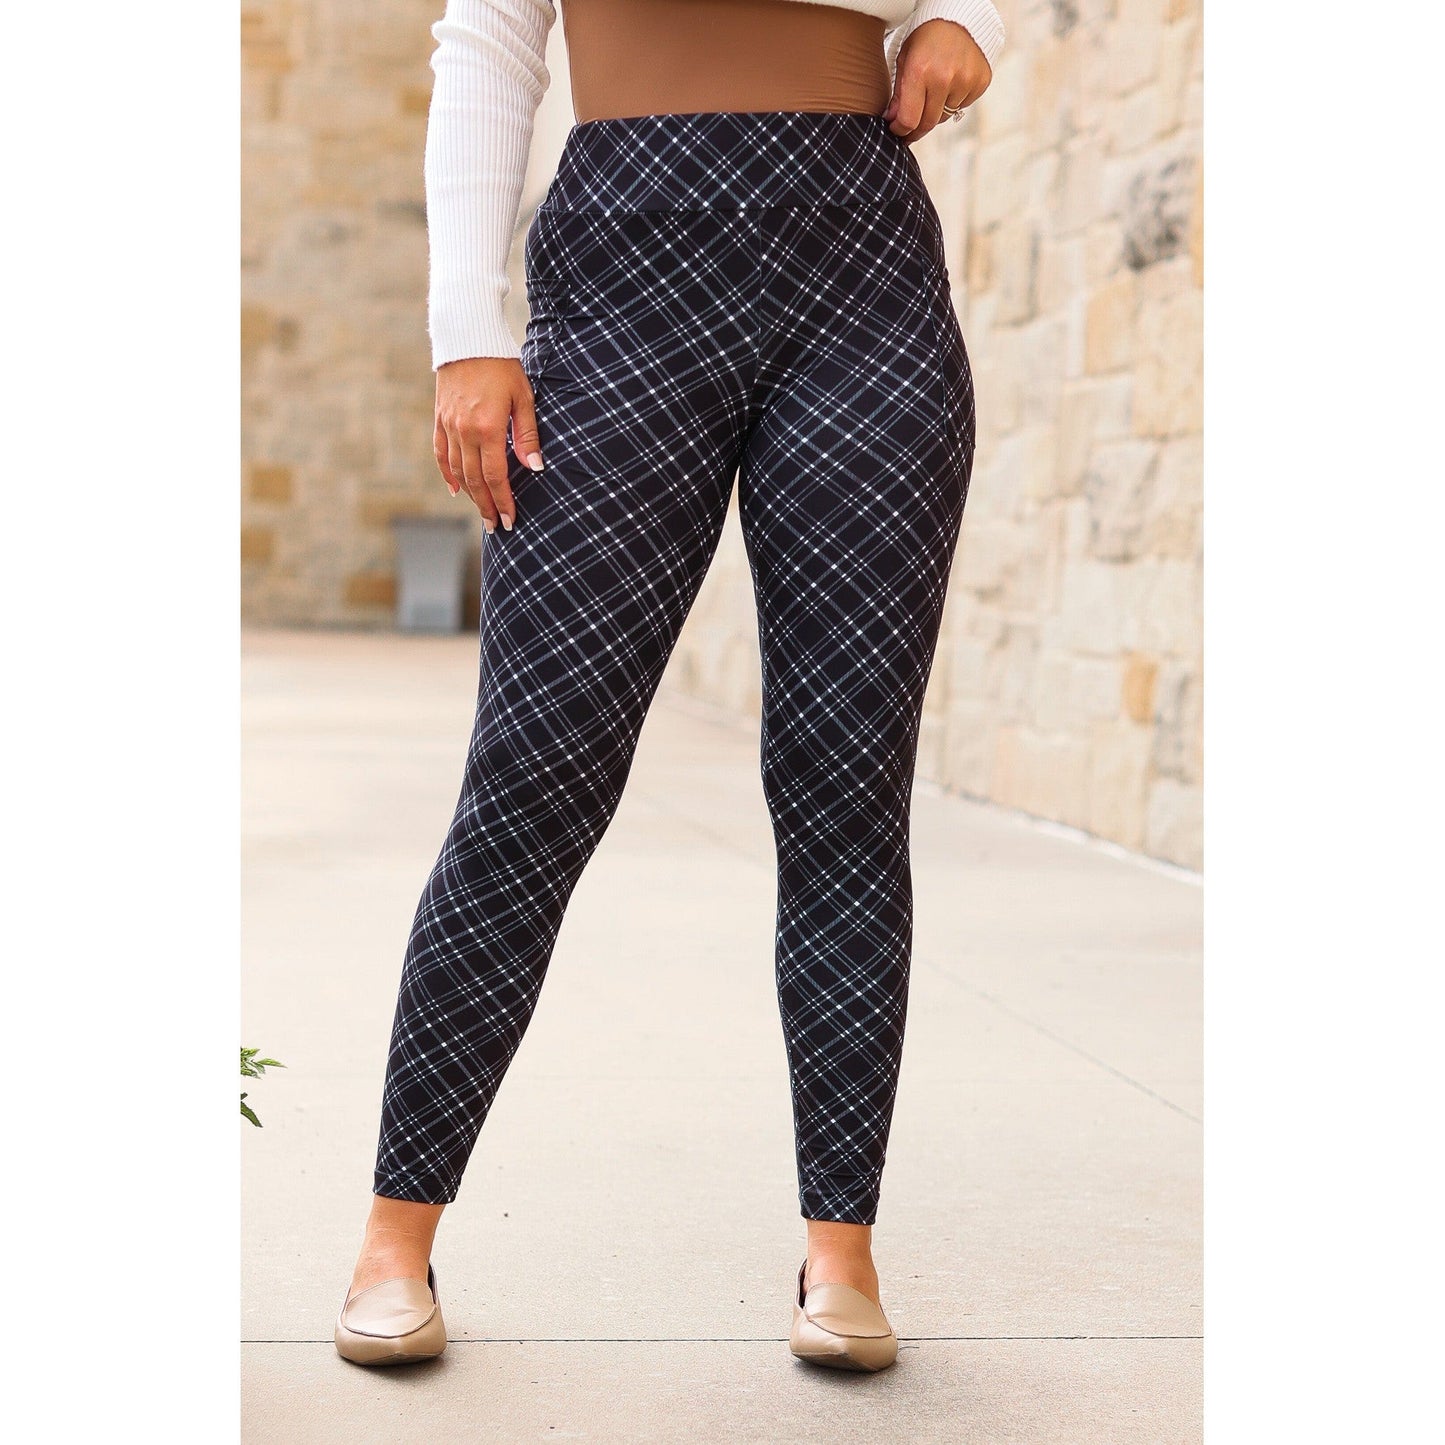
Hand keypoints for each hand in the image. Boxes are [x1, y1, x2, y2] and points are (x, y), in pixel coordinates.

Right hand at [433, 357, 544, 531]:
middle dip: (487, 506)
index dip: (503, 501)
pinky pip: (441, 453)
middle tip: (497, 526)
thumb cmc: (502, 365)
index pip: (496, 476)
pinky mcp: (440, 418)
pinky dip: (448, 473)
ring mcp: (449, 425)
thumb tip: (534, 468)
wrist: (468, 337)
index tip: (511, 520)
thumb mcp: (523, 398)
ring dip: (470, 495)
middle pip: (475, 480)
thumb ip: (528, 436)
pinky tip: (456, 488)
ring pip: (457, 470)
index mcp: (488, 428)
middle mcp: (465, 431)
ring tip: (482, 512)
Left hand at [884, 20, 992, 144]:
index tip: (897, 131)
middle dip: (916, 129)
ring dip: (936, 112)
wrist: (960, 17)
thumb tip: (894, 121)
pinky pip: (962, 106)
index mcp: (920, 71)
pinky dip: (953, 101)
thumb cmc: (928, 37)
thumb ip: (899, 94)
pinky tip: (951, 84)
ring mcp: (965, 81)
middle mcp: (944, 78)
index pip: (909, 119)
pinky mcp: (980, 82)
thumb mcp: (906, 59)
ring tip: (933, 92)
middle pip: (928, 123)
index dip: (901, 130)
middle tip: (910, 129)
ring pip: (945, 116)